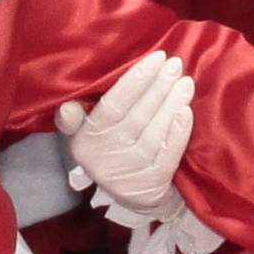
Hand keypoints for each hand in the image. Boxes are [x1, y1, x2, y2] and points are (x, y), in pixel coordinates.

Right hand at [57, 51, 198, 226]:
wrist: (134, 196)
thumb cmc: (111, 150)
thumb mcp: (87, 134)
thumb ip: (76, 118)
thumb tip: (66, 106)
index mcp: (86, 140)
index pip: (113, 105)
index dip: (136, 81)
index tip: (157, 57)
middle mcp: (105, 157)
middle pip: (136, 116)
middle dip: (158, 87)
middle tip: (175, 64)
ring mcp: (130, 172)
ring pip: (154, 132)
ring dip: (171, 105)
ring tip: (185, 83)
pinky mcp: (152, 183)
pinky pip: (168, 153)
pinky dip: (178, 131)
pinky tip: (186, 111)